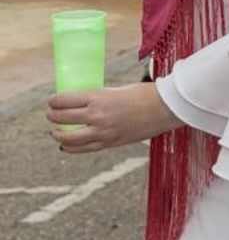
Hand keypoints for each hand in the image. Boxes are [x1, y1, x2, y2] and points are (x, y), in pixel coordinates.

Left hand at [47, 84, 180, 153]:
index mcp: (98, 97)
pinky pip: (82, 149)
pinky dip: (70, 148)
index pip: (63, 100)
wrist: (166, 108)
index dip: (53, 101)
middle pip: (62, 117)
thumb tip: (82, 104)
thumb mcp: (117, 90)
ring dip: (57, 134)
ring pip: (68, 138)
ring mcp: (102, 131)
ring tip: (56, 132)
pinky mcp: (109, 143)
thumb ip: (99, 98)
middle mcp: (97, 115)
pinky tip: (65, 145)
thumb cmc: (144, 95)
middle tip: (52, 114)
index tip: (52, 101)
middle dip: (52, 116)